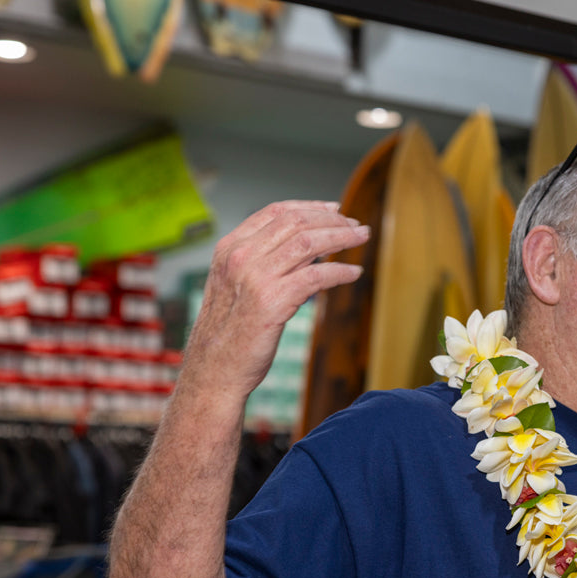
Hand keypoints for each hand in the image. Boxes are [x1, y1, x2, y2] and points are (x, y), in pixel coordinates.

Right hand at [183, 200, 370, 397]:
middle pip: (296, 223)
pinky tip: (354, 273)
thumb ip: (263, 263)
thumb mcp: (236, 286)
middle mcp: (240, 257)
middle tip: (358, 227)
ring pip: (309, 243)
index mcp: (229, 248)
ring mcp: (255, 278)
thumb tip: (309, 250)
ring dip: (342, 238)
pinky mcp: (273, 301)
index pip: (276, 212)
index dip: (310, 207)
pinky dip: (340, 271)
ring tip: (362, 240)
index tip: (334, 209)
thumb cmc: (228, 333)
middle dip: (333, 220)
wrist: (214, 370)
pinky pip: (317, 276)